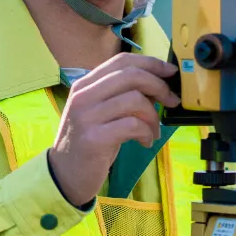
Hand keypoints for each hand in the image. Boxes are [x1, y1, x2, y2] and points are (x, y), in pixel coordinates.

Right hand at [48, 54, 179, 206]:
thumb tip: (158, 86)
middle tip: (171, 101)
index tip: (170, 72)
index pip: (122, 61)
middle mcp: (83, 95)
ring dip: (153, 116)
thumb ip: (122, 96)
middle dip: (158, 86)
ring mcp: (87, 116)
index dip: (151, 63)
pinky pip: (132, 125)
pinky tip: (145, 142)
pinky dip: (146, 133)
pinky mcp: (94, 138)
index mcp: (85, 85)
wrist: (64, 174)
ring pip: (134, 100)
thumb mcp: (101, 113)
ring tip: (154, 131)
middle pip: (130, 75)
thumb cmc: (88, 142)